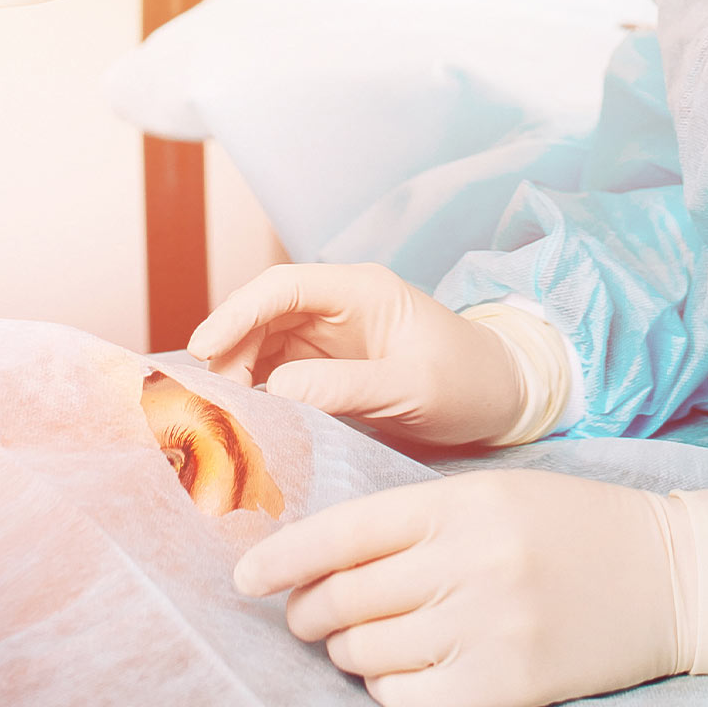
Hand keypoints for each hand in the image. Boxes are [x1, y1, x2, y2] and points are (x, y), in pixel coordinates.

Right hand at [186, 263, 527, 446]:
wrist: (501, 400)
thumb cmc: (468, 383)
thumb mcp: (411, 387)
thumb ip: (345, 387)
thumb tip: (275, 389)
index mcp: (363, 291)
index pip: (283, 286)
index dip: (237, 313)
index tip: (205, 350)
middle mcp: (339, 307)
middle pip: (263, 315)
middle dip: (230, 351)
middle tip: (213, 400)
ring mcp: (330, 337)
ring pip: (262, 345)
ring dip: (239, 375)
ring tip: (226, 415)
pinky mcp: (328, 369)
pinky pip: (277, 373)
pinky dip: (256, 393)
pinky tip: (246, 420)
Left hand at [232, 469, 692, 706]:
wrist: (678, 577)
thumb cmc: (577, 528)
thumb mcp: (496, 496)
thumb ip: (416, 520)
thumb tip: (321, 560)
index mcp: (461, 505)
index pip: (343, 532)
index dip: (282, 558)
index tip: (245, 578)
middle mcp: (468, 563)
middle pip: (343, 599)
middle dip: (307, 614)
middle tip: (306, 618)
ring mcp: (487, 627)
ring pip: (367, 653)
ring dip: (349, 651)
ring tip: (363, 642)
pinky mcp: (505, 683)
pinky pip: (406, 697)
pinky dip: (390, 688)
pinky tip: (406, 672)